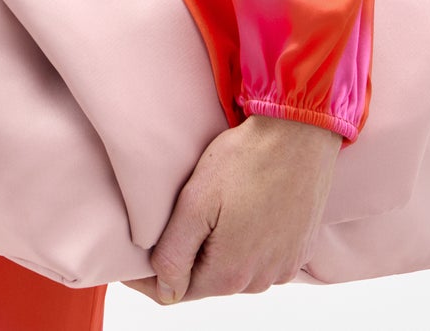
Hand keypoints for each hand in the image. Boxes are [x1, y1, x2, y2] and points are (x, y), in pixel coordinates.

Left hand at [119, 111, 341, 303]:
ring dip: (215, 252)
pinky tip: (235, 215)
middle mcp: (261, 280)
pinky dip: (243, 244)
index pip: (177, 292)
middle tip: (165, 226)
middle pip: (207, 282)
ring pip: (234, 271)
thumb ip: (175, 254)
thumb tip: (164, 292)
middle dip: (184, 261)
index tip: (130, 259)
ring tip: (204, 216)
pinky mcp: (300, 250)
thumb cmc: (243, 163)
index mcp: (230, 274)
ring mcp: (285, 266)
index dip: (149, 277)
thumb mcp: (194, 205)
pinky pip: (261, 259)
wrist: (300, 136)